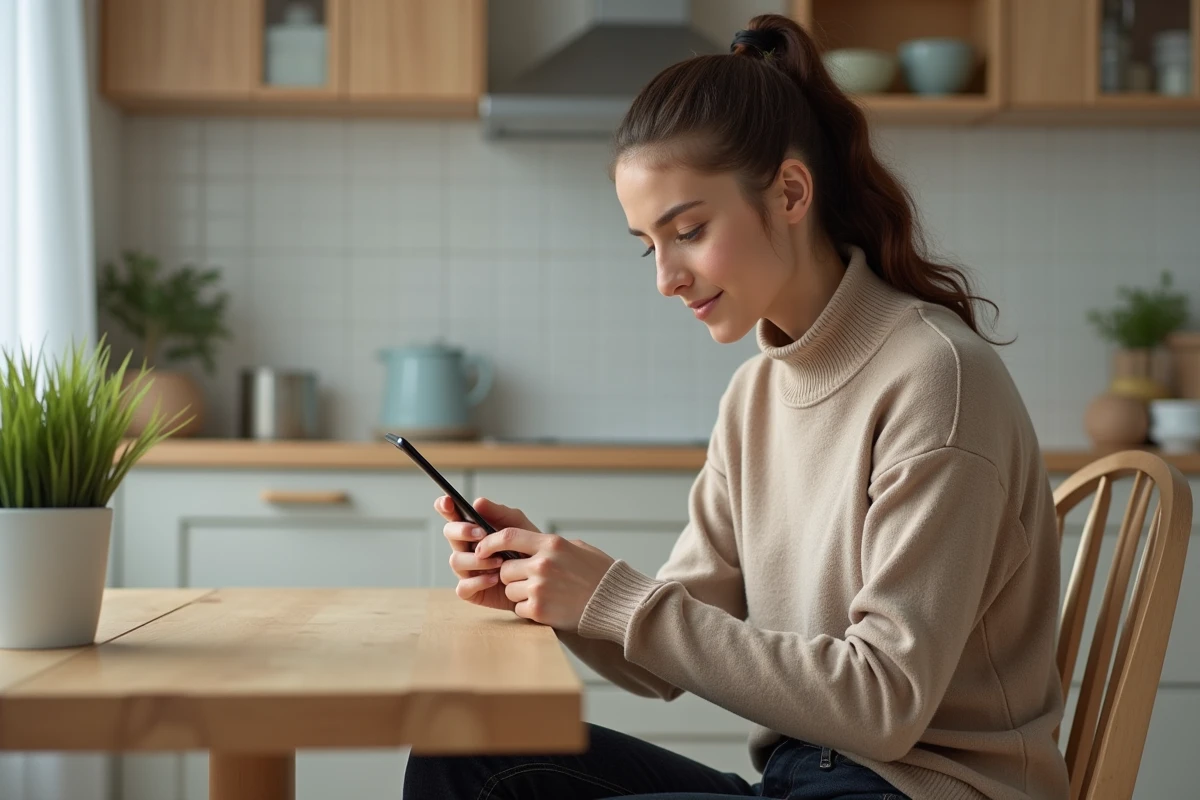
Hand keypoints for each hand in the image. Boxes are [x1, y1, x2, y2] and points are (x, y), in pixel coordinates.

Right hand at [437, 495, 539, 612]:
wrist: (541, 578)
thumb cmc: (526, 549)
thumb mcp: (518, 526)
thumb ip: (499, 513)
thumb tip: (477, 502)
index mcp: (473, 529)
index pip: (453, 515)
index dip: (445, 507)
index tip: (448, 501)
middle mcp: (466, 547)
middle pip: (449, 533)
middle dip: (462, 531)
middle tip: (482, 533)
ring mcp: (466, 569)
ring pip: (456, 560)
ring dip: (477, 559)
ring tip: (500, 561)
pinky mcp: (471, 590)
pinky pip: (463, 586)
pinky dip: (479, 581)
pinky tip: (495, 578)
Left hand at [477, 527, 615, 631]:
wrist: (616, 603)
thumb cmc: (599, 574)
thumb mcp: (576, 548)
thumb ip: (550, 545)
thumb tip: (525, 543)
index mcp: (551, 544)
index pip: (508, 536)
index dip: (489, 543)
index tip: (481, 549)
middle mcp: (542, 564)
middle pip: (505, 568)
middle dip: (511, 576)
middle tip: (528, 581)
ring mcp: (540, 588)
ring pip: (510, 590)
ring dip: (520, 594)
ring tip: (544, 594)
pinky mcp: (540, 610)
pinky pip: (519, 608)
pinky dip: (528, 609)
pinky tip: (547, 607)